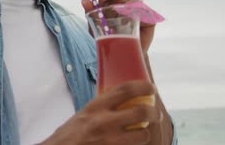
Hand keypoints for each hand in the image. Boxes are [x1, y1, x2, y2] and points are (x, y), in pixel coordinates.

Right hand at [41, 81, 160, 144]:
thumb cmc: (68, 135)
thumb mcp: (83, 115)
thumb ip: (101, 108)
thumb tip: (121, 102)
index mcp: (96, 107)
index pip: (125, 90)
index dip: (143, 86)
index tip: (152, 87)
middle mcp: (104, 122)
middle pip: (141, 111)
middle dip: (154, 113)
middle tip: (156, 114)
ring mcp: (111, 141)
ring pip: (142, 135)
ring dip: (145, 135)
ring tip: (143, 134)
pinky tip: (133, 144)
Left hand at [81, 0, 154, 52]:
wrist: (124, 56)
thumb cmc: (110, 40)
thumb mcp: (96, 29)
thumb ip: (91, 14)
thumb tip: (84, 0)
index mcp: (111, 3)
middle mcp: (125, 4)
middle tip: (105, 2)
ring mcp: (137, 10)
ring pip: (132, 1)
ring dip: (124, 8)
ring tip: (119, 20)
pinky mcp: (148, 18)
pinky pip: (144, 11)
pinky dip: (137, 14)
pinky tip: (132, 22)